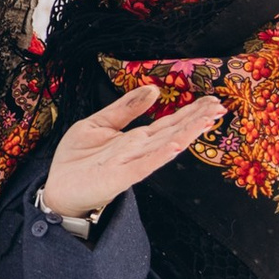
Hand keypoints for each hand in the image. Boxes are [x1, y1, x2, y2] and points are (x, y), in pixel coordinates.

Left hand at [42, 82, 224, 222]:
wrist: (58, 188)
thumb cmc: (78, 158)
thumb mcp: (100, 123)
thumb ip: (126, 107)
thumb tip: (154, 90)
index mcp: (136, 138)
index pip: (169, 121)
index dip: (190, 111)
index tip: (211, 100)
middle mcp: (138, 150)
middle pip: (173, 131)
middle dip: (196, 119)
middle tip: (219, 106)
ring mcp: (131, 163)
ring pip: (163, 145)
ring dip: (186, 133)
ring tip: (206, 120)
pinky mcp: (120, 176)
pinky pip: (143, 164)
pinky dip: (160, 154)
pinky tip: (176, 144)